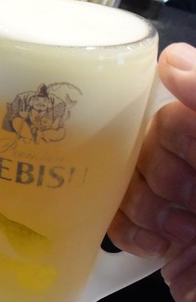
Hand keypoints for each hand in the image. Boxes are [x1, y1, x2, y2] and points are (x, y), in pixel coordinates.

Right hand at [108, 42, 195, 301]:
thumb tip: (171, 57)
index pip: (168, 115)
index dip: (172, 140)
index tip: (193, 162)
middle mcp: (195, 164)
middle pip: (137, 149)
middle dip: (159, 179)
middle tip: (194, 203)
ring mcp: (174, 201)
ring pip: (120, 183)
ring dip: (145, 210)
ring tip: (185, 230)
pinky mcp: (156, 236)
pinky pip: (114, 220)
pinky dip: (128, 233)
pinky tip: (159, 245)